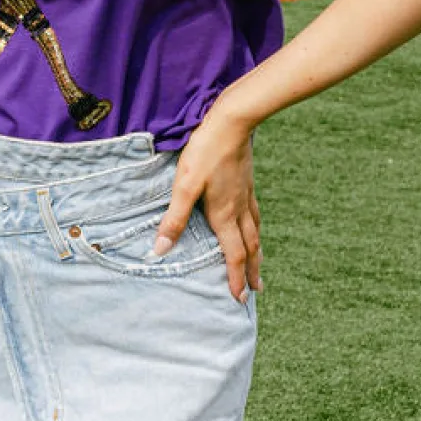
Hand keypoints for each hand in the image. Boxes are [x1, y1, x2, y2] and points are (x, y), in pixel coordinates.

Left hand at [151, 101, 261, 301]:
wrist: (232, 122)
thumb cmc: (205, 152)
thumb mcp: (184, 185)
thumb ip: (174, 218)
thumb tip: (160, 249)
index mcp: (225, 214)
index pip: (234, 255)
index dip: (236, 278)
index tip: (239, 298)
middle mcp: (240, 209)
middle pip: (250, 248)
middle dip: (252, 272)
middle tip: (256, 291)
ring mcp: (247, 195)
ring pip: (256, 232)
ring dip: (257, 252)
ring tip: (259, 265)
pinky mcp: (247, 183)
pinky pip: (255, 215)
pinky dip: (256, 229)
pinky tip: (253, 226)